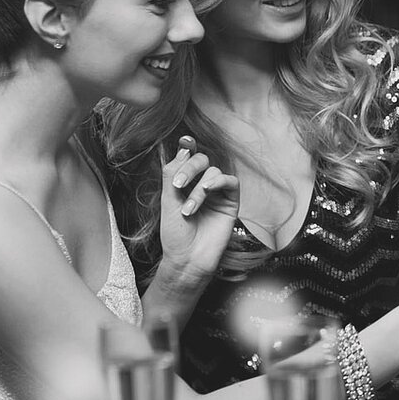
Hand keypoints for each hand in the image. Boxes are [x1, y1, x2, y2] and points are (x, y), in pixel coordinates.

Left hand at [159, 136, 239, 281]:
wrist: (187, 258)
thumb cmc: (175, 234)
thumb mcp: (167, 201)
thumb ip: (173, 174)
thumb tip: (184, 148)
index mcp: (185, 183)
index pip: (188, 159)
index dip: (188, 147)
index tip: (186, 140)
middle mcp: (202, 185)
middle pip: (201, 160)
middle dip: (189, 168)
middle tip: (178, 185)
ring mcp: (217, 192)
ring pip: (212, 172)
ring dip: (198, 189)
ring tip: (189, 209)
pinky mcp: (231, 201)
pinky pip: (231, 181)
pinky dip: (218, 182)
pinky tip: (207, 191)